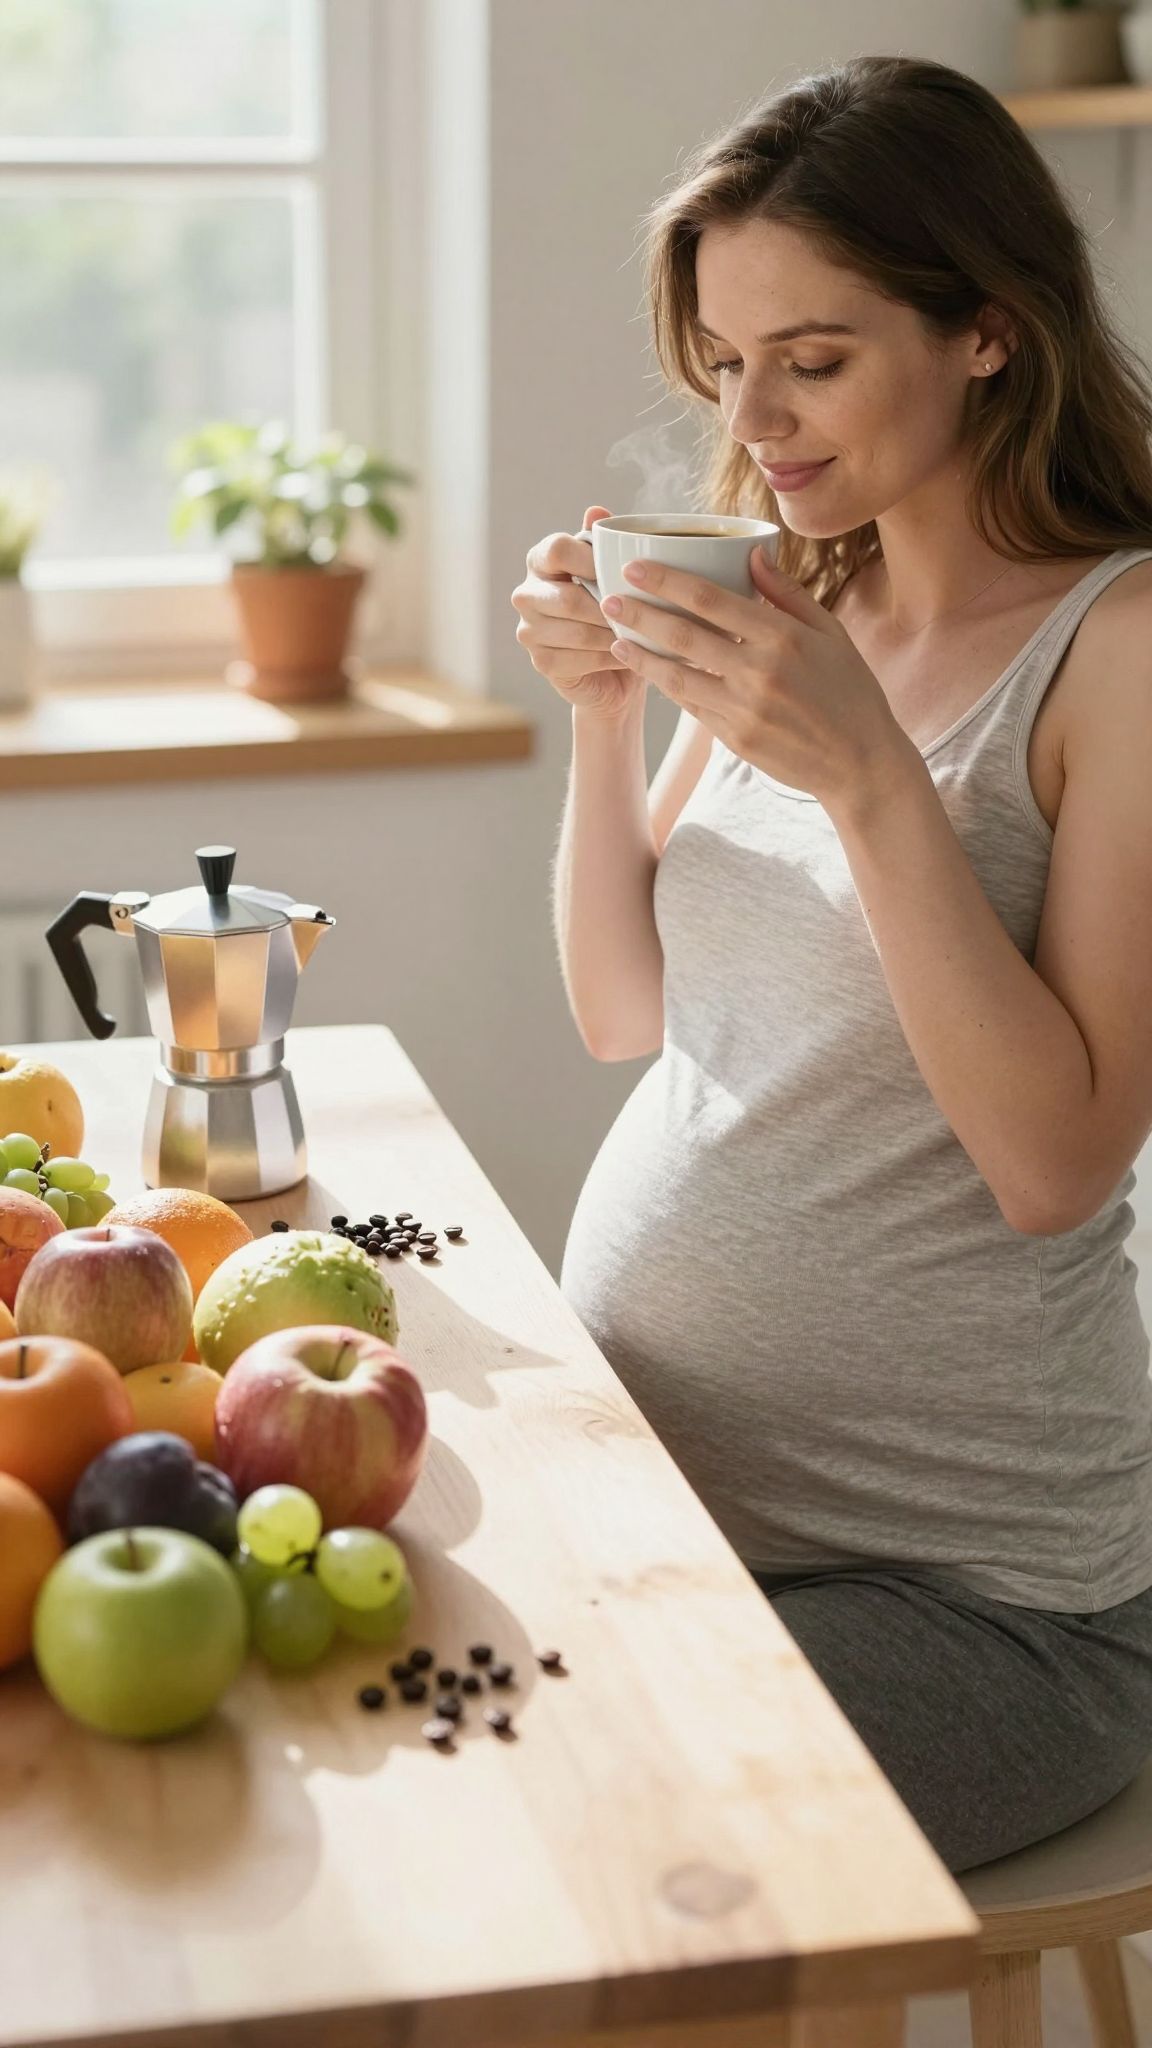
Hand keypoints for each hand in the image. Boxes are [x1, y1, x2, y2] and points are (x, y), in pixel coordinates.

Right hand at [510, 505, 645, 721]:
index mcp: (540, 560)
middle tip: (642, 613)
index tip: (625, 572)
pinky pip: (579, 660)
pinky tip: (626, 655)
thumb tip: (596, 511)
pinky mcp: (541, 662)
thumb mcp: (614, 571)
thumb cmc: (616, 608)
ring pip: (577, 632)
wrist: (616, 665)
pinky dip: (608, 658)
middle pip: (568, 599)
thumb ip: (604, 542)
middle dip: (610, 609)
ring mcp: (529, 630)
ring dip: (614, 635)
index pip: (557, 549)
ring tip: (641, 635)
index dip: (591, 560)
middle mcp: (526, 593)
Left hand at [599, 546, 915, 811]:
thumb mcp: (830, 633)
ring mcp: (745, 709)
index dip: (666, 582)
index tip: (637, 568)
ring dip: (642, 656)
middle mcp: (760, 671)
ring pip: (678, 676)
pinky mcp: (736, 739)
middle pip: (683, 635)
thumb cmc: (849, 690)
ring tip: (615, 639)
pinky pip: (693, 707)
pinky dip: (669, 687)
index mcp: (783, 636)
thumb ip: (787, 594)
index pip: (710, 599)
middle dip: (640, 615)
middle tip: (608, 599)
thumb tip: (752, 553)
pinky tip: (650, 672)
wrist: (860, 762)